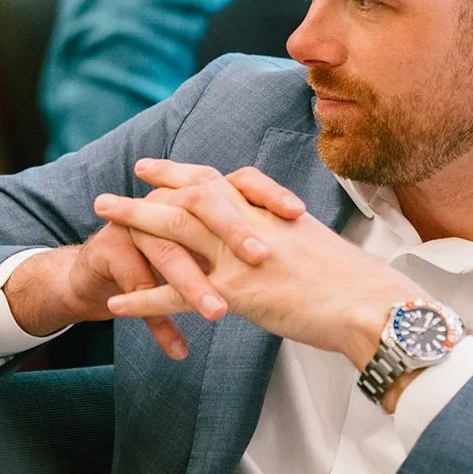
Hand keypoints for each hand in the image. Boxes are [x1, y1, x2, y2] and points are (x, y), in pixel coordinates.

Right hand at [3, 183, 285, 359]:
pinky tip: (177, 349)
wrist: (103, 272)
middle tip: (260, 257)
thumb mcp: (211, 246)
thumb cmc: (169, 258)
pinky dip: (158, 321)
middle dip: (231, 232)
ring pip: (168, 252)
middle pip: (201, 208)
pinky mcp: (111, 253)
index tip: (297, 212)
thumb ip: (246, 244)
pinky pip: (138, 288)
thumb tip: (305, 249)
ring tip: (219, 313)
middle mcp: (167, 202)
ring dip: (193, 285)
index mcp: (197, 193)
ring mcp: (136, 226)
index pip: (236, 182)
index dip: (266, 193)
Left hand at [99, 159, 422, 367]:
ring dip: (133, 222)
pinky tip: (116, 305)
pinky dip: (143, 297)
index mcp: (271, 213)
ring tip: (99, 220)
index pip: (219, 180)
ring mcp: (241, 255)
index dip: (182, 173)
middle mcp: (252, 225)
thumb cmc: (359, 286)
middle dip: (146, 190)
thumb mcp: (318, 248)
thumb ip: (287, 241)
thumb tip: (275, 245)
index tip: (156, 167)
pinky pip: (177, 291)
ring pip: (174, 229)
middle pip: (188, 194)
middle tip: (110, 191)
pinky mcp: (237, 291)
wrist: (373, 306)